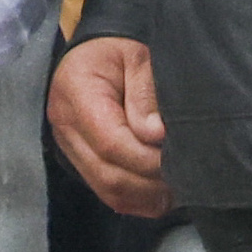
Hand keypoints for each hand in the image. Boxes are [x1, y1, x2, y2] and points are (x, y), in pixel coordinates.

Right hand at [47, 35, 172, 217]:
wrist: (92, 53)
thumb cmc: (117, 51)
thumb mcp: (136, 57)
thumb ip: (144, 94)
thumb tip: (155, 136)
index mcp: (76, 93)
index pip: (110, 142)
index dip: (147, 159)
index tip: (180, 159)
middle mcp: (65, 126)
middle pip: (108, 175)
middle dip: (151, 184)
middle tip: (187, 177)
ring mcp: (69, 147)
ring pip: (108, 191)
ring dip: (147, 197)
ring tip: (178, 187)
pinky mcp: (79, 161)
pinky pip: (107, 194)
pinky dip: (138, 200)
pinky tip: (162, 192)